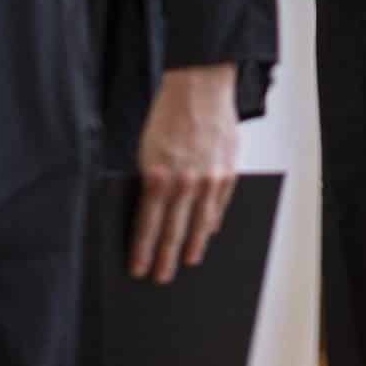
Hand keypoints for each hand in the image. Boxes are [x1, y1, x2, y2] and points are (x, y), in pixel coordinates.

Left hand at [127, 64, 241, 284]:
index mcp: (157, 178)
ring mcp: (209, 179)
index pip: (148, 226)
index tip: (139, 269)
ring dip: (193, 245)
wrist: (199, 88)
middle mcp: (185, 183)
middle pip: (174, 231)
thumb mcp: (145, 151)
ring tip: (188, 261)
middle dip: (166, 257)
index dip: (143, 251)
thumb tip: (149, 212)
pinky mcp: (227, 171)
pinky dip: (212, 219)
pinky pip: (219, 204)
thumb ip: (149, 183)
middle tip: (161, 277)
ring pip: (200, 223)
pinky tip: (207, 231)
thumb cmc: (166, 116)